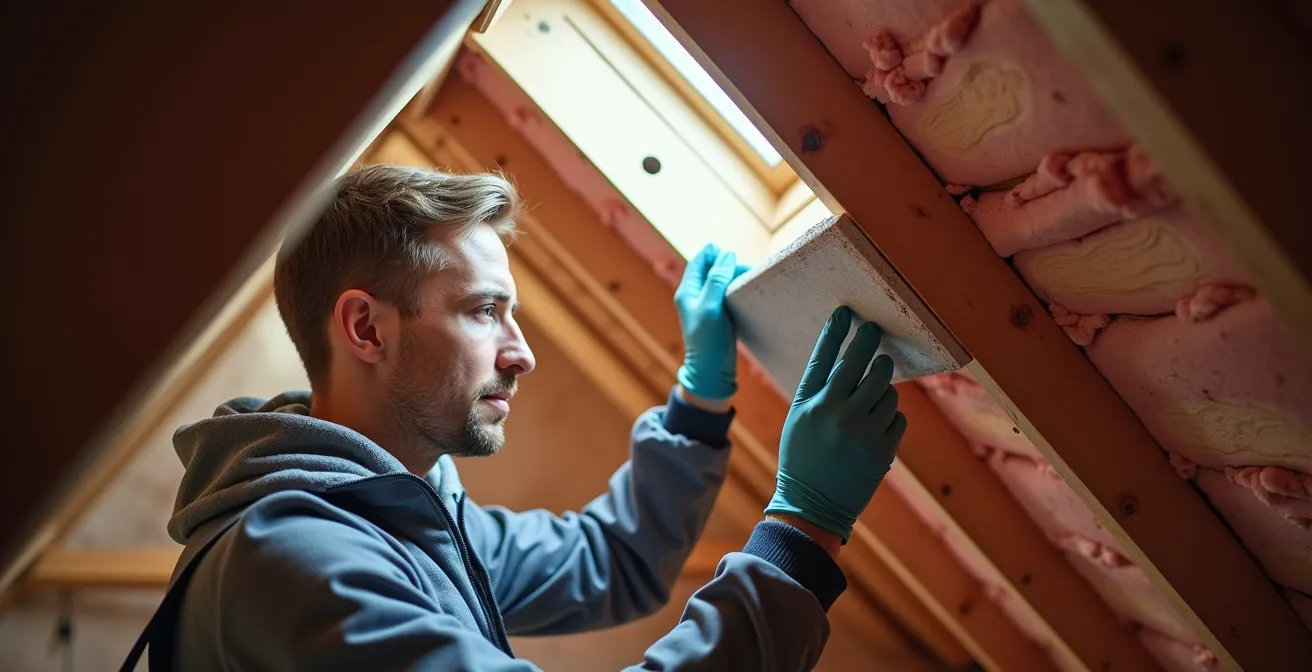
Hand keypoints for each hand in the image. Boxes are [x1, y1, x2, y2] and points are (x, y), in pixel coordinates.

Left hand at [674, 244, 751, 401]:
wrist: (711, 372)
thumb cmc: (707, 341)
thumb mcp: (711, 308)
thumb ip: (716, 281)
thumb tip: (726, 255)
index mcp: (687, 291)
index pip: (699, 262)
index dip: (712, 253)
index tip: (730, 252)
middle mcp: (695, 296)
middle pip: (712, 269)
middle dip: (728, 265)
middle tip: (747, 269)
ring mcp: (707, 305)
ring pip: (722, 281)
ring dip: (735, 277)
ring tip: (750, 278)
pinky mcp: (719, 314)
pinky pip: (728, 294)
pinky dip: (738, 289)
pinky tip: (749, 291)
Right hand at [764, 306, 906, 541]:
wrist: (813, 506)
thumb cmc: (804, 458)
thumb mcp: (799, 421)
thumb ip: (820, 391)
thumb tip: (853, 362)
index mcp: (808, 404)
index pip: (824, 358)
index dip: (835, 332)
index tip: (847, 313)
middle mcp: (834, 413)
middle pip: (862, 364)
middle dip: (871, 344)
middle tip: (874, 332)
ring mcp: (861, 431)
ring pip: (887, 389)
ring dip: (884, 386)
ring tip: (872, 394)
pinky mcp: (882, 449)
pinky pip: (898, 416)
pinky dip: (891, 416)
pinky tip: (877, 424)